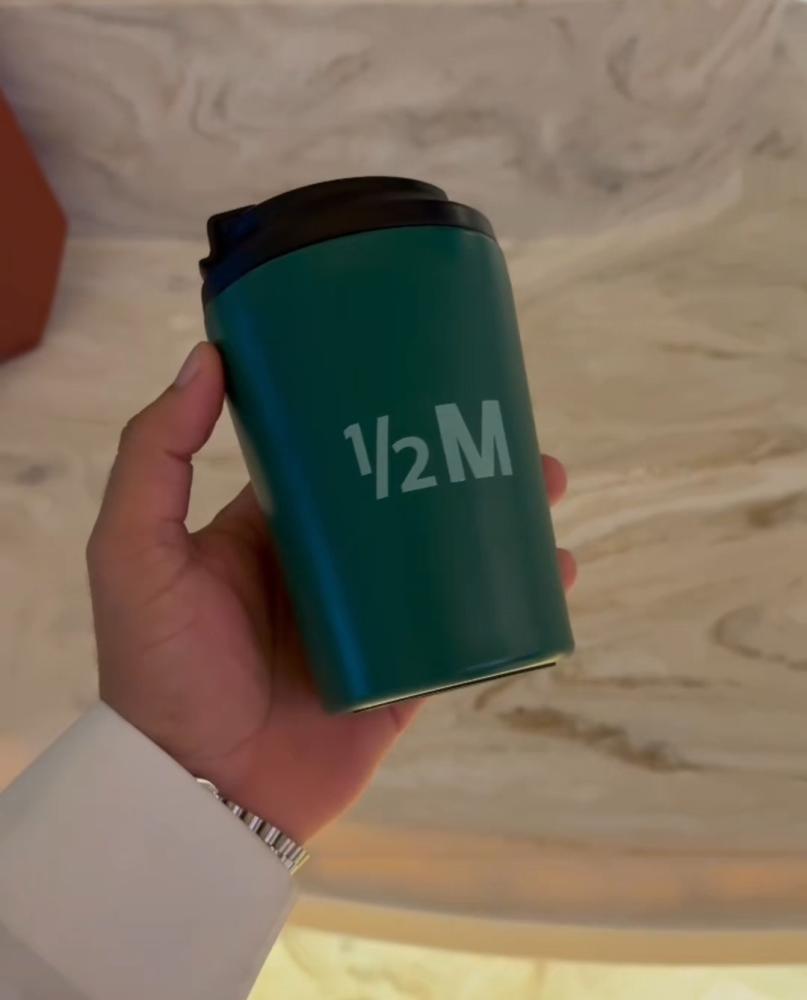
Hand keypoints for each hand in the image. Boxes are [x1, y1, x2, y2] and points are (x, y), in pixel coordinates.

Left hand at [87, 343, 575, 842]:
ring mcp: (373, 620)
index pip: (331, 454)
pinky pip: (469, 628)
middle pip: (404, 494)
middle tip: (507, 425)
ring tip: (547, 482)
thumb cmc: (161, 669)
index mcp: (271, 530)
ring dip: (499, 516)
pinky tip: (555, 568)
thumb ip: (153, 456)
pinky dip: (515, 600)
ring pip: (447, 554)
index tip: (416, 370)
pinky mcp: (408, 672)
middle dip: (456, 456)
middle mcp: (328, 567)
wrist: (201, 792)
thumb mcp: (134, 551)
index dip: (373, 412)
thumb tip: (208, 357)